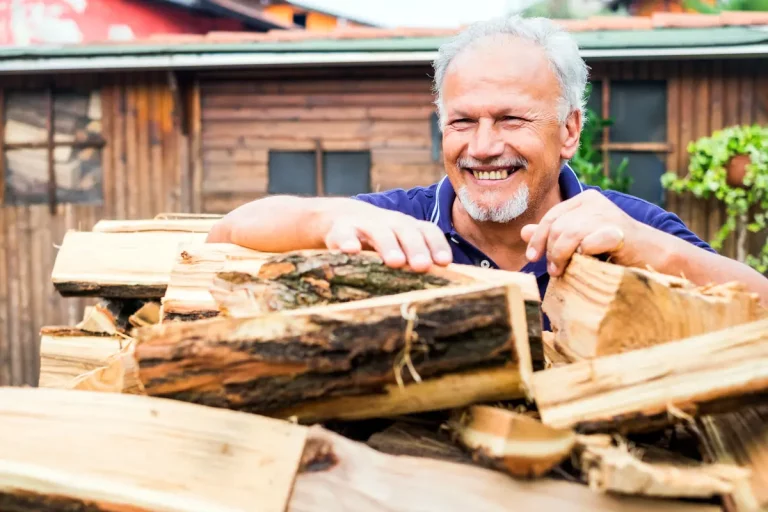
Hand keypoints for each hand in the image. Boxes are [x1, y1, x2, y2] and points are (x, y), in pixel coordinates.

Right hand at [324, 209, 452, 271]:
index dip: (436, 245)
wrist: (339, 218)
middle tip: (422, 266)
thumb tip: (442, 290)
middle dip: (416, 247)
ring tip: (395, 262)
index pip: (427, 231)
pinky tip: (351, 251)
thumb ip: (416, 262)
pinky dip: (348, 241)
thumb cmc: (378, 242)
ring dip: (389, 245)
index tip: (444, 262)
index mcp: (407, 227)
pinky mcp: (340, 230)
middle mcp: (389, 222)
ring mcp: (364, 224)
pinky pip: (344, 234)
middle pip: (406, 230)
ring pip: (379, 231)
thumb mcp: (398, 247)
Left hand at [520, 190, 646, 275]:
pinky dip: (583, 256)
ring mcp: (608, 214)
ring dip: (561, 256)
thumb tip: (523, 232)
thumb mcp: (580, 239)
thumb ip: (554, 234)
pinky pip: (588, 243)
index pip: (552, 216)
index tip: (532, 257)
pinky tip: (587, 262)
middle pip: (558, 226)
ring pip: (569, 234)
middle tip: (553, 270)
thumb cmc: (614, 249)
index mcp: (585, 200)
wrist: (653, 255)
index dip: (538, 238)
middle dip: (550, 251)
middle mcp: (595, 202)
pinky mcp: (618, 230)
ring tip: (561, 271)